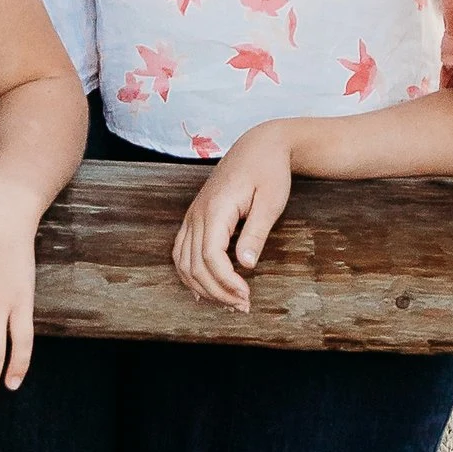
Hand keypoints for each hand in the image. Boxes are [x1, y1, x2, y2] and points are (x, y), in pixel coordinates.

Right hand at [172, 125, 295, 310]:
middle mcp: (197, 214)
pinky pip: (181, 251)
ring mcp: (192, 216)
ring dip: (202, 286)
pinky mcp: (195, 217)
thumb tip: (245, 264)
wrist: (259, 145)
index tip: (246, 296)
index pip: (210, 257)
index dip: (226, 282)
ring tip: (227, 302)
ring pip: (183, 261)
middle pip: (194, 264)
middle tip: (242, 306)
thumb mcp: (270, 202)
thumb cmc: (269, 171)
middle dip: (216, 291)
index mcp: (215, 209)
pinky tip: (203, 289)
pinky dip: (189, 273)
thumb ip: (256, 233)